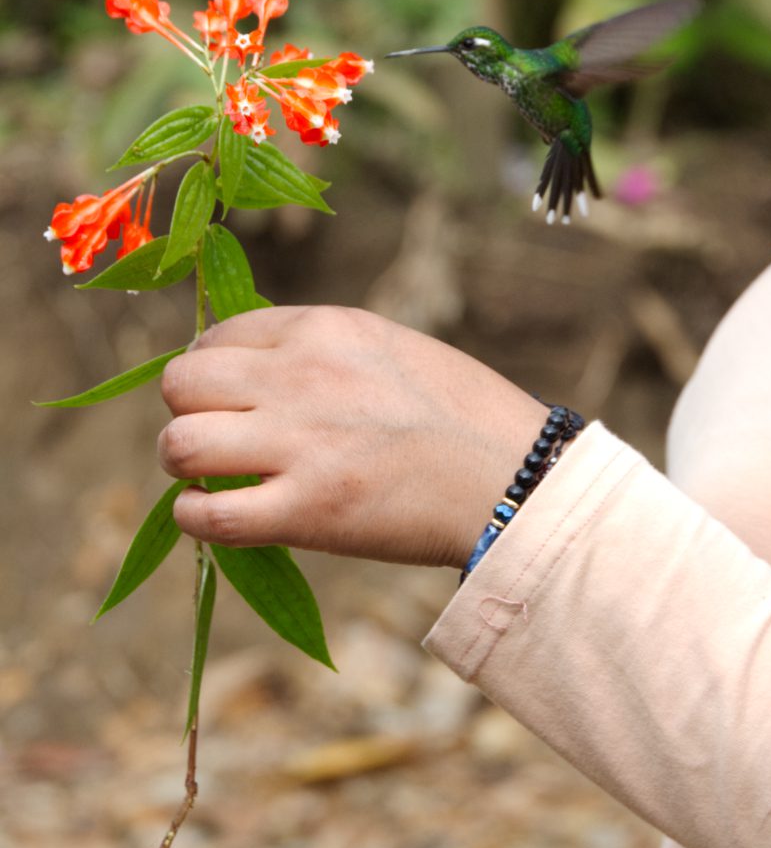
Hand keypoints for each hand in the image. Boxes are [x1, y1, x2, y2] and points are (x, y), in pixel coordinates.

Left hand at [158, 305, 547, 567]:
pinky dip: (197, 519)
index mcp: (326, 329)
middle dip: (188, 410)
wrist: (514, 477)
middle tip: (218, 436)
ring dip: (187, 465)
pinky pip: (206, 514)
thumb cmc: (463, 414)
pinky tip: (217, 517)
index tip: (226, 396)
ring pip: (179, 445)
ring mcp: (300, 443)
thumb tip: (257, 371)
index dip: (210, 368)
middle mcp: (301, 376)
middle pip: (182, 383)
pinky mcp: (307, 511)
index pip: (219, 334)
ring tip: (216, 478)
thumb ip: (321, 351)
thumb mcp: (389, 347)